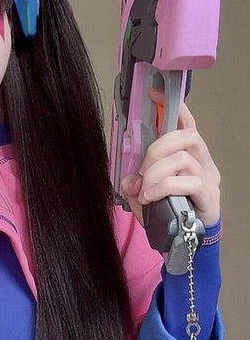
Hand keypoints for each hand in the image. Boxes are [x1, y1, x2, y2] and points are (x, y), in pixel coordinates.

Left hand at [121, 88, 220, 227]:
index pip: (186, 125)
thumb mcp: (146, 196)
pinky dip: (165, 186)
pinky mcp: (209, 198)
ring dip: (157, 172)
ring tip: (145, 190)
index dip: (173, 107)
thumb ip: (136, 184)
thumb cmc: (170, 215)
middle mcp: (203, 164)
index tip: (154, 94)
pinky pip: (190, 182)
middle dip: (157, 149)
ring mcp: (209, 180)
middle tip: (143, 171)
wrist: (187, 245)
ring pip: (184, 158)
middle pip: (186, 137)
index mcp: (190, 157)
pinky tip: (152, 197)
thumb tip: (129, 180)